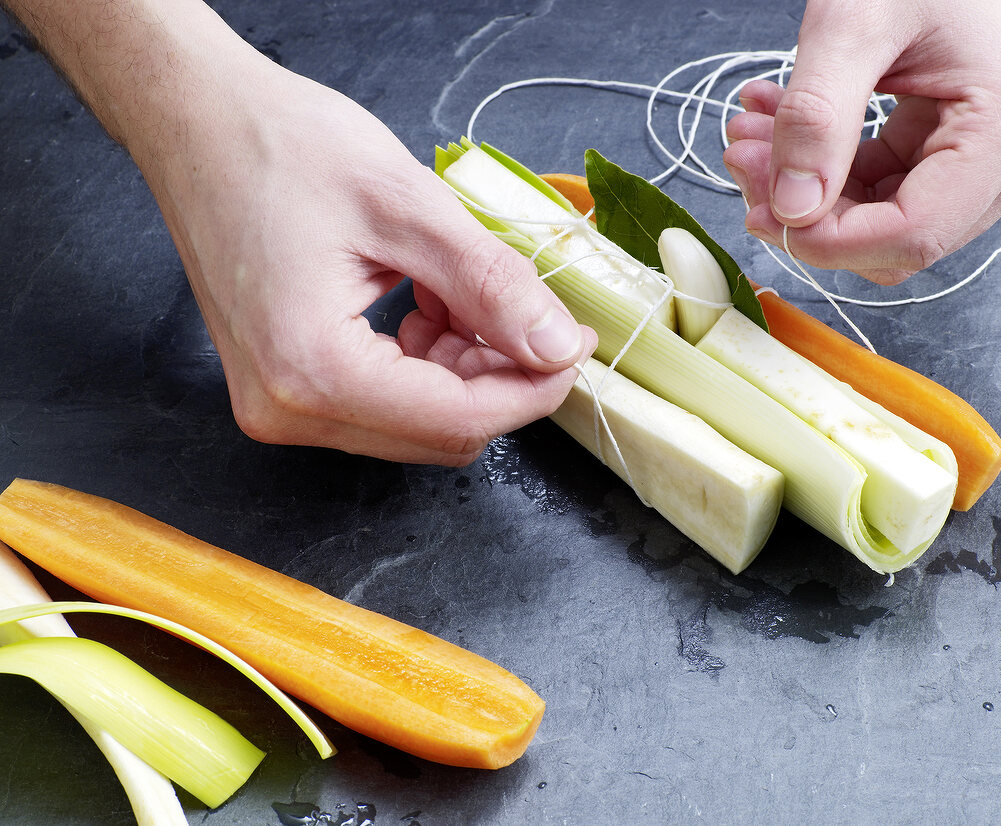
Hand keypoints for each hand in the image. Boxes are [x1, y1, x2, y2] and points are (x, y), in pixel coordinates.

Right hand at [147, 59, 594, 463]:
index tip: (574, 344)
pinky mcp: (285, 388)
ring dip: (464, 367)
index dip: (534, 388)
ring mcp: (281, 406)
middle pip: (441, 432)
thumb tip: (556, 347)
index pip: (459, 420)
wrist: (197, 125)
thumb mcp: (407, 206)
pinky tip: (427, 302)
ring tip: (461, 290)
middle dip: (501, 376)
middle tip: (530, 310)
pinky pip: (384, 403)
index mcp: (312, 371)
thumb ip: (491, 286)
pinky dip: (426, 362)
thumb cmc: (280, 146)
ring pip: (418, 421)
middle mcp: (288, 410)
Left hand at [722, 0, 1000, 284]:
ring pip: (879, 225)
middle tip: (743, 156)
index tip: (759, 211)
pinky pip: (881, 194)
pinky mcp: (963, 159)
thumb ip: (817, 116)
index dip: (825, 240)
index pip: (910, 233)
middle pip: (893, 239)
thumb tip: (791, 209)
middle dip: (806, 211)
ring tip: (752, 133)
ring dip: (805, 191)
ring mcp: (994, 167)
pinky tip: (778, 128)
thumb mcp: (854, 23)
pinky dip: (823, 170)